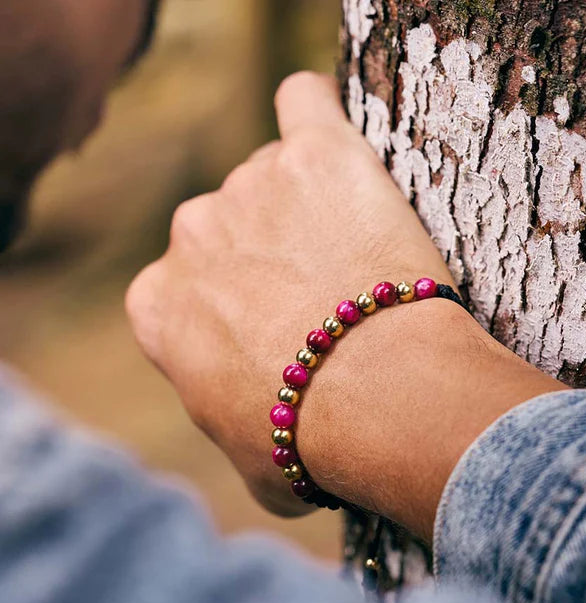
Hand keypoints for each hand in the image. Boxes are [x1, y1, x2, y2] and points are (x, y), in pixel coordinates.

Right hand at [126, 72, 564, 538]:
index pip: (189, 288)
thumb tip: (261, 438)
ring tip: (360, 260)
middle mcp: (192, 235)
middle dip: (272, 260)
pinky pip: (305, 105)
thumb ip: (241, 430)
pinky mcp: (317, 154)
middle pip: (231, 229)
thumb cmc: (315, 442)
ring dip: (310, 211)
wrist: (376, 397)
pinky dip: (318, 116)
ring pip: (277, 181)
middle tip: (328, 299)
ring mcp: (252, 185)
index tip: (279, 333)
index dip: (238, 312)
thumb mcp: (258, 466)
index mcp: (160, 304)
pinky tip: (339, 143)